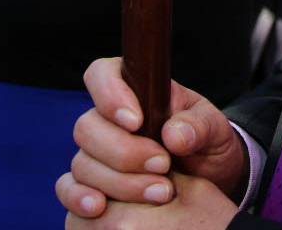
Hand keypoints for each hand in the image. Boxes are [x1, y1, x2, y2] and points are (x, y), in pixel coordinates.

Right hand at [57, 58, 246, 219]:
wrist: (209, 178)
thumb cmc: (205, 141)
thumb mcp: (214, 128)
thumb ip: (198, 125)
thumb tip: (172, 135)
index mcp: (134, 91)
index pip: (101, 75)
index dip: (109, 95)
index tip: (135, 121)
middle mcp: (107, 120)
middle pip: (87, 127)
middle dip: (124, 151)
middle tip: (163, 164)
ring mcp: (96, 154)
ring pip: (83, 162)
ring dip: (119, 182)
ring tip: (161, 192)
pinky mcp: (92, 184)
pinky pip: (68, 187)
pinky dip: (78, 197)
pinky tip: (99, 207)